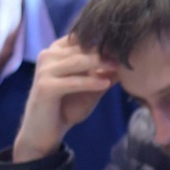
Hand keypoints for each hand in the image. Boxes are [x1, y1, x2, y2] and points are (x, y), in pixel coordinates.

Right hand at [13, 36, 117, 162]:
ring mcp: (44, 70)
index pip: (80, 37)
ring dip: (100, 63)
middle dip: (104, 51)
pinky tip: (106, 84)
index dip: (101, 40)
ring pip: (77, 61)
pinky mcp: (45, 87)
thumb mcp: (89, 89)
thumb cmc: (67, 107)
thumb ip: (103, 75)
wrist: (45, 132)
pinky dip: (90, 82)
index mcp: (56, 52)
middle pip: (80, 47)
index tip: (122, 45)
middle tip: (125, 55)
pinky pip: (73, 81)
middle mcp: (47, 56)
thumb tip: (125, 63)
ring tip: (118, 67)